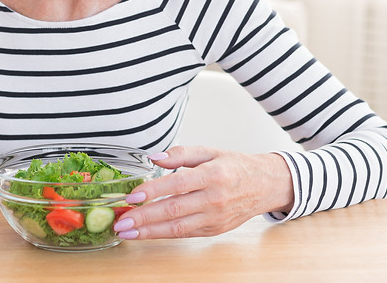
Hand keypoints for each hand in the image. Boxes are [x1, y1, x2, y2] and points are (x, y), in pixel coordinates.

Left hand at [112, 145, 294, 239]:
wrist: (265, 186)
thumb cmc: (236, 166)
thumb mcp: (210, 151)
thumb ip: (181, 153)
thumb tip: (154, 157)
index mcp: (213, 174)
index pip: (177, 185)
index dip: (152, 191)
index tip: (132, 196)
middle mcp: (214, 199)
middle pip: (173, 211)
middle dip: (144, 218)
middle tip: (120, 221)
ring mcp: (215, 218)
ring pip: (177, 228)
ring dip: (149, 231)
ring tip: (127, 232)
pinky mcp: (214, 230)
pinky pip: (185, 234)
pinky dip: (163, 235)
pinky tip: (146, 233)